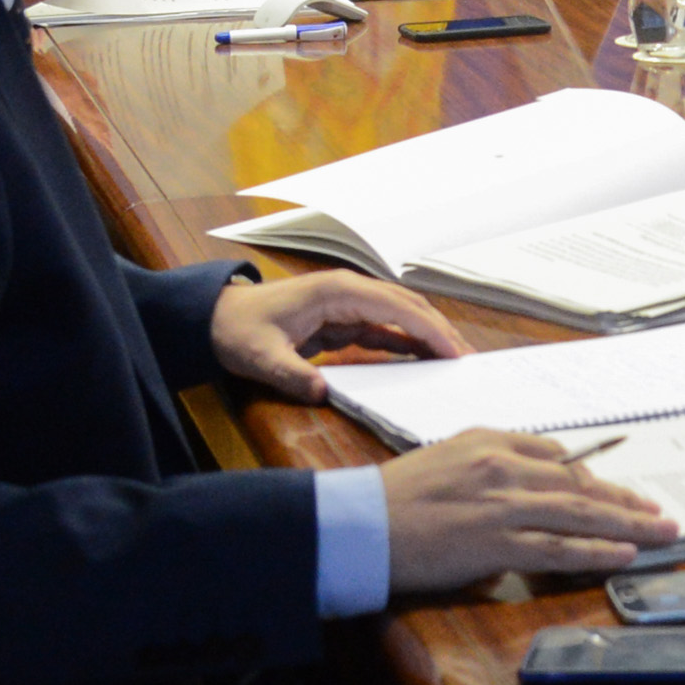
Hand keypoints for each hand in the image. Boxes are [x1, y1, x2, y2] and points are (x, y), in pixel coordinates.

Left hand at [209, 271, 469, 402]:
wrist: (216, 318)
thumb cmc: (238, 330)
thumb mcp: (260, 356)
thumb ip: (291, 374)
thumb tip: (321, 394)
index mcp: (338, 291)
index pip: (397, 308)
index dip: (429, 329)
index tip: (454, 352)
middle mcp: (351, 291)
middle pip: (409, 307)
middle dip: (440, 331)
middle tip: (468, 361)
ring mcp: (350, 304)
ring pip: (402, 316)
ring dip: (429, 336)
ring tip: (455, 362)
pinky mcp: (345, 319)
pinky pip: (386, 329)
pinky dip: (409, 342)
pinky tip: (425, 360)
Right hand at [378, 431, 678, 590]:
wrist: (356, 524)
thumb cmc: (394, 496)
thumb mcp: (448, 459)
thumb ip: (492, 467)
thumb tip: (530, 486)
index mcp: (491, 442)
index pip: (560, 457)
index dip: (596, 477)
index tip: (621, 490)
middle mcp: (503, 467)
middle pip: (579, 484)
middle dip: (625, 500)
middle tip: (659, 512)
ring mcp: (503, 505)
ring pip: (579, 514)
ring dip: (626, 524)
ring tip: (660, 532)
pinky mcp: (496, 542)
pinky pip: (558, 547)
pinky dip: (596, 549)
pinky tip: (622, 553)